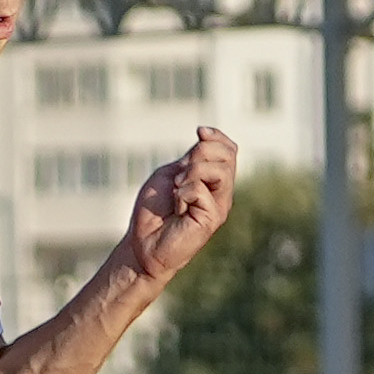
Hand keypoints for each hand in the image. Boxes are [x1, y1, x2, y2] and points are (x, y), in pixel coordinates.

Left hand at [120, 129, 239, 285]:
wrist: (143, 242)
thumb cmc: (154, 210)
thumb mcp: (172, 174)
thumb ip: (192, 160)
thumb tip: (206, 141)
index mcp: (212, 179)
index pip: (229, 150)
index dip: (217, 136)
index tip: (199, 132)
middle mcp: (221, 192)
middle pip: (228, 155)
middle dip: (202, 153)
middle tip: (180, 174)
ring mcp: (220, 205)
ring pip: (220, 170)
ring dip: (192, 173)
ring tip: (178, 190)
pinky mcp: (213, 218)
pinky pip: (200, 190)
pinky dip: (182, 193)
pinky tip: (178, 208)